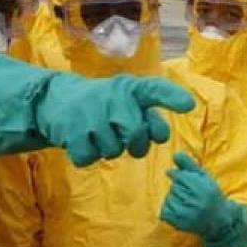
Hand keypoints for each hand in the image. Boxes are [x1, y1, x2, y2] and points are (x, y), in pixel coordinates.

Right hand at [36, 74, 194, 166]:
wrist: (58, 100)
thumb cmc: (104, 105)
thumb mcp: (127, 102)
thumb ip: (148, 117)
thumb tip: (161, 135)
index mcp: (130, 89)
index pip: (154, 90)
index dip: (172, 98)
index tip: (188, 105)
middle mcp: (112, 97)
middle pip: (136, 136)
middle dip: (135, 145)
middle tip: (123, 137)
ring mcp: (90, 113)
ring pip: (112, 152)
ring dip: (106, 150)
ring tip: (96, 132)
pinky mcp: (70, 130)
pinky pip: (89, 158)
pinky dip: (86, 155)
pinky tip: (81, 139)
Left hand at [161, 152, 246, 246]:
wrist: (218, 220)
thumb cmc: (209, 195)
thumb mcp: (203, 177)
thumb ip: (189, 164)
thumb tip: (174, 154)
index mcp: (203, 189)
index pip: (179, 176)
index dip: (178, 176)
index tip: (185, 181)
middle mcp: (195, 202)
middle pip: (174, 187)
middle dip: (179, 189)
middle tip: (191, 196)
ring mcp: (187, 214)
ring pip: (169, 198)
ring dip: (174, 199)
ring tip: (188, 204)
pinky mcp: (179, 224)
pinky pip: (164, 211)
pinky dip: (169, 210)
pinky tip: (181, 211)